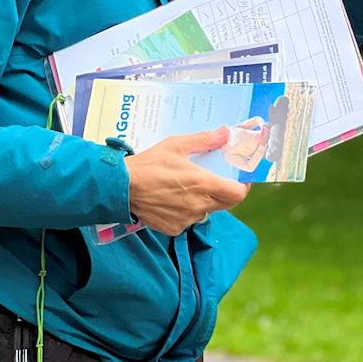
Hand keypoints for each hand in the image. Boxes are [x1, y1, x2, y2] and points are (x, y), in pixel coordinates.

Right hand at [125, 127, 250, 235]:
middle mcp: (198, 205)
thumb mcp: (177, 145)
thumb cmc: (149, 164)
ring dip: (203, 202)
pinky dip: (186, 212)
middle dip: (224, 193)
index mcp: (203, 184)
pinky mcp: (174, 228)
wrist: (121, 187)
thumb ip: (204, 140)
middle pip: (225, 204)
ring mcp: (186, 219)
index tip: (238, 180)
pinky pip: (188, 221)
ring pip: (206, 212)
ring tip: (187, 189)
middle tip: (213, 181)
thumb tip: (225, 133)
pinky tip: (173, 200)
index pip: (237, 194)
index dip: (241, 187)